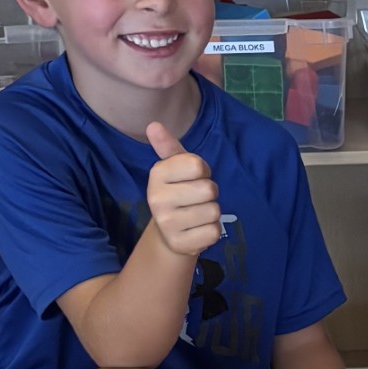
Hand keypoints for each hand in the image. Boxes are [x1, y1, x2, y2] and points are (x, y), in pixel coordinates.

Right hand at [145, 123, 222, 258]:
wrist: (169, 233)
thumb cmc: (178, 192)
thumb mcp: (175, 168)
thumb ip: (169, 147)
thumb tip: (153, 125)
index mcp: (156, 174)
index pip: (197, 165)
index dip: (203, 171)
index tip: (193, 177)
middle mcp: (157, 198)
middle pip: (209, 189)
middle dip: (209, 193)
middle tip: (196, 198)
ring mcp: (167, 223)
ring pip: (214, 211)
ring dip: (211, 212)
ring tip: (196, 214)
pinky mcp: (181, 243)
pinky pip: (214, 232)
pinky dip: (212, 230)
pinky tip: (197, 229)